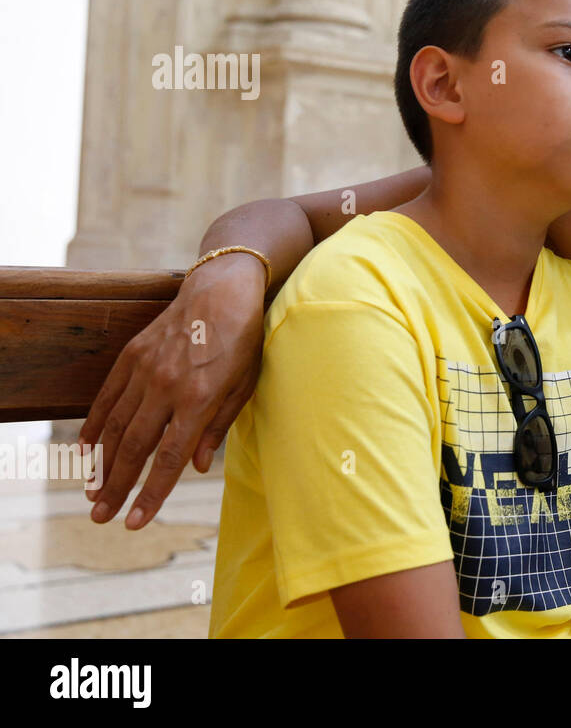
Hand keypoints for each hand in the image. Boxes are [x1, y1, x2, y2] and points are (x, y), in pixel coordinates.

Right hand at [79, 252, 267, 527]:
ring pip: (114, 426)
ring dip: (101, 464)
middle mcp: (167, 386)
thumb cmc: (242, 340)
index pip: (169, 458)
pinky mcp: (131, 355)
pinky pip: (106, 397)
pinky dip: (93, 424)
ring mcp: (145, 369)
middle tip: (102, 518)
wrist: (221, 289)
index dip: (151, 494)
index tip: (136, 522)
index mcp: (199, 398)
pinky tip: (85, 450)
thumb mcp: (244, 385)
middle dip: (117, 487)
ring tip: (92, 493)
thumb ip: (219, 427)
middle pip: (134, 448)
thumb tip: (198, 467)